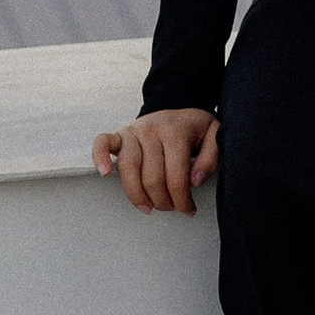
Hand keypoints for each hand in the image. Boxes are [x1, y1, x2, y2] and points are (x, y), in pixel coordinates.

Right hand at [93, 108, 219, 209]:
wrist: (179, 104)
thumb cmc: (195, 127)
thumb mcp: (214, 136)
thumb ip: (211, 158)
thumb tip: (195, 181)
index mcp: (176, 132)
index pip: (177, 176)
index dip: (182, 200)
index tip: (188, 210)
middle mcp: (152, 130)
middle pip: (152, 177)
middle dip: (163, 201)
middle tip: (171, 208)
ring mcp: (134, 131)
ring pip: (128, 168)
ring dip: (137, 195)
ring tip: (148, 207)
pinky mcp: (120, 133)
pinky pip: (103, 142)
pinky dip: (99, 157)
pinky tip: (105, 173)